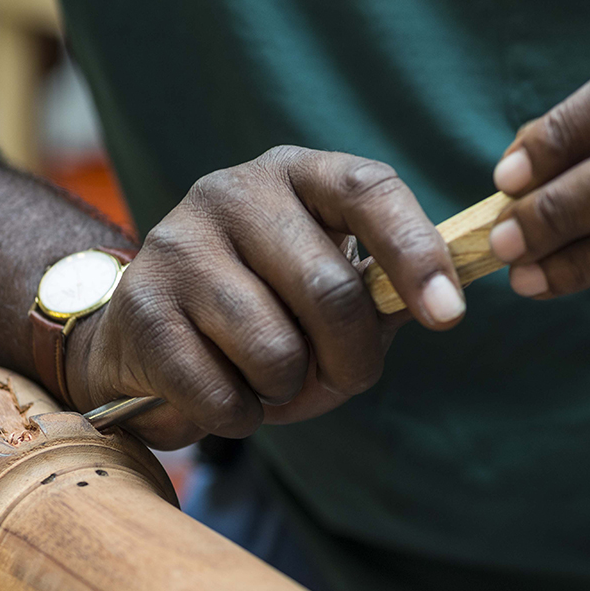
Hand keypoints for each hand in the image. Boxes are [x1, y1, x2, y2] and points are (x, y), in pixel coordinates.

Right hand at [66, 146, 465, 448]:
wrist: (145, 333)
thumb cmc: (261, 310)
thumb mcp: (323, 285)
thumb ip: (378, 293)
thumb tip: (438, 305)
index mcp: (296, 173)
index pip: (370, 190)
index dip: (416, 253)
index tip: (448, 315)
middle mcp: (233, 193)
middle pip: (330, 290)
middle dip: (353, 360)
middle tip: (342, 380)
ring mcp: (179, 245)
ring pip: (275, 351)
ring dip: (287, 390)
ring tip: (267, 378)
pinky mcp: (141, 308)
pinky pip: (222, 396)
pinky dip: (239, 417)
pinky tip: (222, 392)